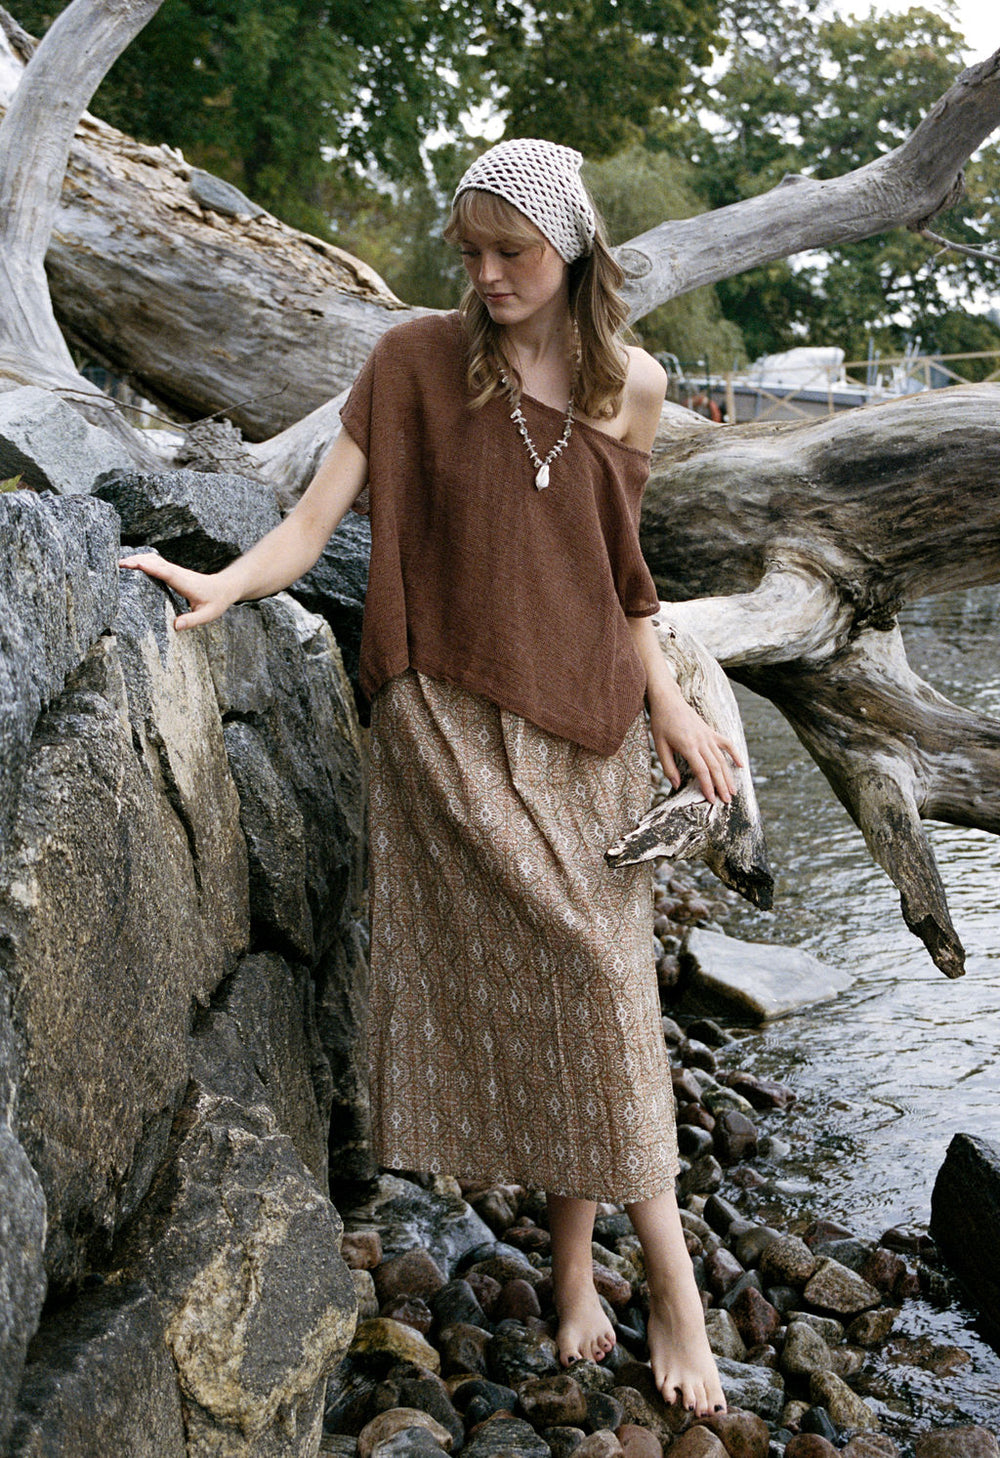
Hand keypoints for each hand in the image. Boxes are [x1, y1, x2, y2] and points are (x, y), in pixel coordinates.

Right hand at [118, 551, 235, 630]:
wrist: (224, 587)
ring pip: (155, 559)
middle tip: (118, 564)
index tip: (135, 564)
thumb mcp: (208, 615)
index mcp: (185, 583)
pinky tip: (132, 564)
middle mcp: (178, 573)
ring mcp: (175, 570)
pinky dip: (143, 561)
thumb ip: (192, 621)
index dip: (150, 568)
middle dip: (137, 561)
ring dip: (138, 559)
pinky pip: (156, 563)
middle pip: (156, 562)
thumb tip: (176, 626)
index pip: (166, 573)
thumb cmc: (216, 602)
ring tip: (119, 564)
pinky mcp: (172, 571)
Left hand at [648, 687, 741, 805]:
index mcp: (688, 746)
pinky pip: (726, 743)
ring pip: (722, 759)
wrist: (668, 700)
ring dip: (729, 776)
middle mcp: (701, 741)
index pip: (702, 771)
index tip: (712, 800)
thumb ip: (668, 767)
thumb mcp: (659, 746)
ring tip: (733, 792)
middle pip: (715, 767)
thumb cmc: (661, 724)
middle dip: (722, 786)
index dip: (708, 787)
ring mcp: (708, 736)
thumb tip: (676, 785)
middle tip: (727, 801)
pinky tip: (741, 766)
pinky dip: (735, 754)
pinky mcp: (711, 731)